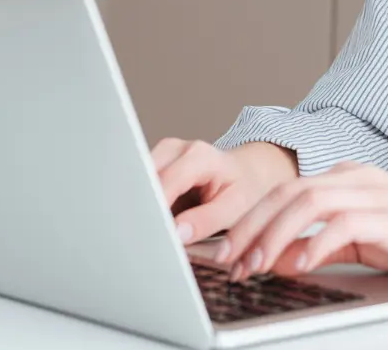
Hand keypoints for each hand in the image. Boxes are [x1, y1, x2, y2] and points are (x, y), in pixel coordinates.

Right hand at [152, 138, 297, 243]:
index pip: (165, 183)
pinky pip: (142, 187)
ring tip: (151, 231)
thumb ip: (206, 221)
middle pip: (144, 180)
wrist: (249, 171)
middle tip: (147, 238)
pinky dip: (145, 206)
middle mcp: (176, 149)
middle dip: (143, 209)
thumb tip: (176, 233)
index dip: (155, 210)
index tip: (152, 235)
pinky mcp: (156, 166)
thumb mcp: (236, 207)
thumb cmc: (246, 188)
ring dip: (142, 208)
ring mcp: (163, 155)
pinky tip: (153, 221)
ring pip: (138, 183)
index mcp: (199, 156)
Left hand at [216, 162, 387, 287]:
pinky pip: (344, 224)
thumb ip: (327, 244)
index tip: (227, 251)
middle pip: (287, 192)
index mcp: (350, 178)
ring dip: (273, 236)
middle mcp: (359, 178)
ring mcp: (377, 194)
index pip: (286, 191)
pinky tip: (298, 266)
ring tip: (254, 266)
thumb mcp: (367, 241)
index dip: (251, 220)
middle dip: (250, 227)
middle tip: (228, 262)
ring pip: (307, 202)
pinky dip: (315, 244)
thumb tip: (282, 258)